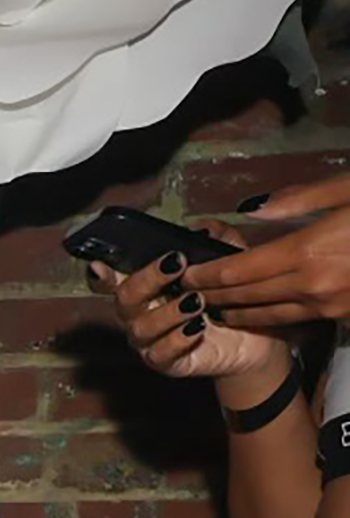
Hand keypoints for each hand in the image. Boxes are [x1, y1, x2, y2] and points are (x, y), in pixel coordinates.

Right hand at [87, 257, 288, 382]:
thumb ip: (218, 240)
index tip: (101, 263)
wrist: (255, 337)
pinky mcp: (166, 362)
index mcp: (147, 286)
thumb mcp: (230, 263)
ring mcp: (149, 340)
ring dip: (168, 312)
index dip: (100, 273)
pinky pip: (160, 354)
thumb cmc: (232, 298)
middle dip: (147, 279)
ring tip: (197, 301)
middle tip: (177, 263)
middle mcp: (140, 313)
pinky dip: (177, 339)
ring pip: (141, 327)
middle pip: (124, 298)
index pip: (113, 279)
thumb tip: (203, 227)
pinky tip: (198, 328)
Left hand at [183, 176, 349, 330]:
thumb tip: (252, 208)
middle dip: (211, 294)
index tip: (184, 273)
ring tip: (209, 306)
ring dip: (233, 310)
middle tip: (185, 292)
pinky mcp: (342, 316)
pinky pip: (292, 319)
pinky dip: (265, 316)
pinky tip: (252, 312)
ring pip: (266, 313)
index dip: (206, 274)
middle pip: (245, 295)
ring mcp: (327, 305)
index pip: (238, 269)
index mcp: (307, 251)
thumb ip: (301, 198)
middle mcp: (311, 285)